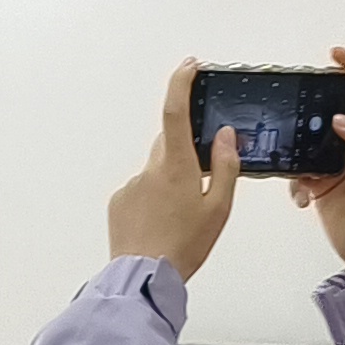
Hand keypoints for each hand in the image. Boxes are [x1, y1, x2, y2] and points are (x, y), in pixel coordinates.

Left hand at [107, 60, 239, 279]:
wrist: (144, 276)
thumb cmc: (183, 247)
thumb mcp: (219, 207)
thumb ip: (225, 166)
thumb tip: (225, 135)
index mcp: (177, 167)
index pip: (175, 111)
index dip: (181, 84)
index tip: (189, 67)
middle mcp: (150, 170)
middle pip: (169, 143)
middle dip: (187, 151)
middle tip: (200, 181)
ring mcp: (131, 185)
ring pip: (156, 170)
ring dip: (170, 182)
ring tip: (180, 217)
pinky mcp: (119, 201)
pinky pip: (141, 190)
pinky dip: (153, 199)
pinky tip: (161, 223)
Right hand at [291, 46, 344, 279]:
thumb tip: (341, 117)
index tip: (334, 54)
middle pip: (333, 106)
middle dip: (314, 101)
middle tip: (297, 98)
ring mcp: (337, 162)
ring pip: (310, 137)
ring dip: (297, 144)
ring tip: (294, 154)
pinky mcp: (320, 182)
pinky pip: (298, 168)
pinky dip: (293, 179)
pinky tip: (301, 194)